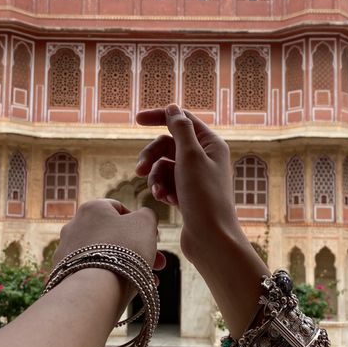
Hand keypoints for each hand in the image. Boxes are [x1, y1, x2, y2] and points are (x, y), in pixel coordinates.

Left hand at [53, 198, 165, 313]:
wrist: (95, 288)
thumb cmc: (123, 249)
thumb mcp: (145, 223)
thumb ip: (148, 215)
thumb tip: (145, 217)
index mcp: (92, 208)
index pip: (119, 209)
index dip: (140, 223)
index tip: (153, 238)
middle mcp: (74, 226)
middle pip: (114, 235)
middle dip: (139, 248)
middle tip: (158, 263)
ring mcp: (67, 251)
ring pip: (106, 256)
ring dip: (129, 265)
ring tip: (150, 280)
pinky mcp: (65, 273)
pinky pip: (95, 272)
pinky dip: (112, 278)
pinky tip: (132, 290)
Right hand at [135, 105, 269, 336]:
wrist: (211, 239)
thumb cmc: (204, 197)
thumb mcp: (190, 157)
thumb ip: (180, 129)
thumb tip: (174, 108)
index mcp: (211, 144)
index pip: (182, 120)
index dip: (160, 117)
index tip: (137, 119)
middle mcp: (206, 157)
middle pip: (168, 144)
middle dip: (152, 156)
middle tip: (139, 171)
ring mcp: (196, 177)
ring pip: (164, 165)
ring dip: (156, 177)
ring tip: (158, 193)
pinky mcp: (188, 194)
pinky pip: (167, 183)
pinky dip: (162, 189)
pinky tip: (165, 201)